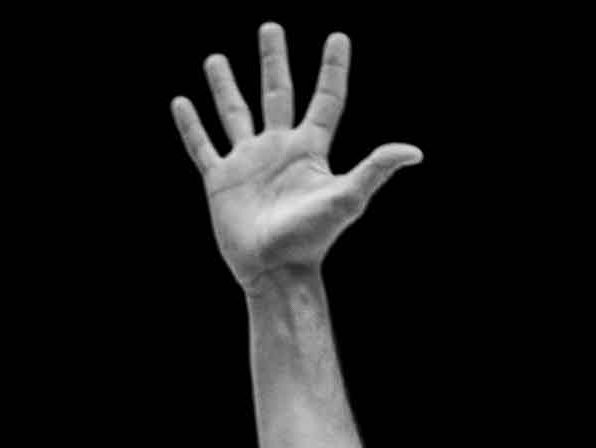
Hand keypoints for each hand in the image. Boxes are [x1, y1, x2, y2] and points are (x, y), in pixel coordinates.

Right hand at [170, 24, 419, 288]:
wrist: (274, 270)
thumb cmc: (312, 239)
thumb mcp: (346, 200)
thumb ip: (375, 170)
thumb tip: (414, 151)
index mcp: (309, 149)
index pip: (326, 100)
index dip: (332, 69)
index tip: (338, 37)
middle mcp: (278, 149)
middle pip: (276, 94)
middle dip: (273, 61)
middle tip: (270, 28)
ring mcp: (248, 163)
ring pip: (235, 114)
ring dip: (225, 86)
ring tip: (215, 58)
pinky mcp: (220, 181)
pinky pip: (203, 145)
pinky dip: (191, 125)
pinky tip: (181, 102)